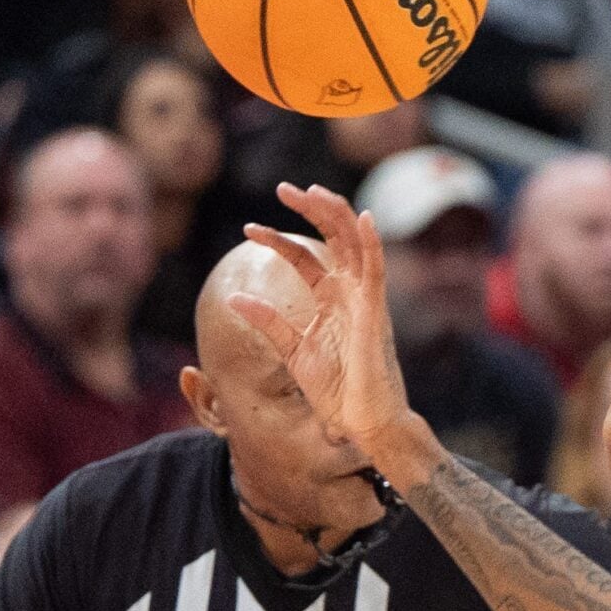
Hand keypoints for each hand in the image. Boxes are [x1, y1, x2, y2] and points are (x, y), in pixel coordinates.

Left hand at [235, 183, 416, 456]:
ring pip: (354, 242)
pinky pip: (375, 269)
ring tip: (308, 191)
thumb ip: (268, 322)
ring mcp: (365, 299)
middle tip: (283, 189)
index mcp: (332, 301)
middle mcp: (350, 293)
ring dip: (334, 213)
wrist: (362, 422)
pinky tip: (361, 217)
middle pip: (334, 237)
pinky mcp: (375, 311)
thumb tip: (235, 297)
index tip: (249, 229)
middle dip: (311, 209)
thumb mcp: (292, 350)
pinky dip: (371, 242)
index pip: (306, 256)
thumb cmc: (335, 392)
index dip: (278, 238)